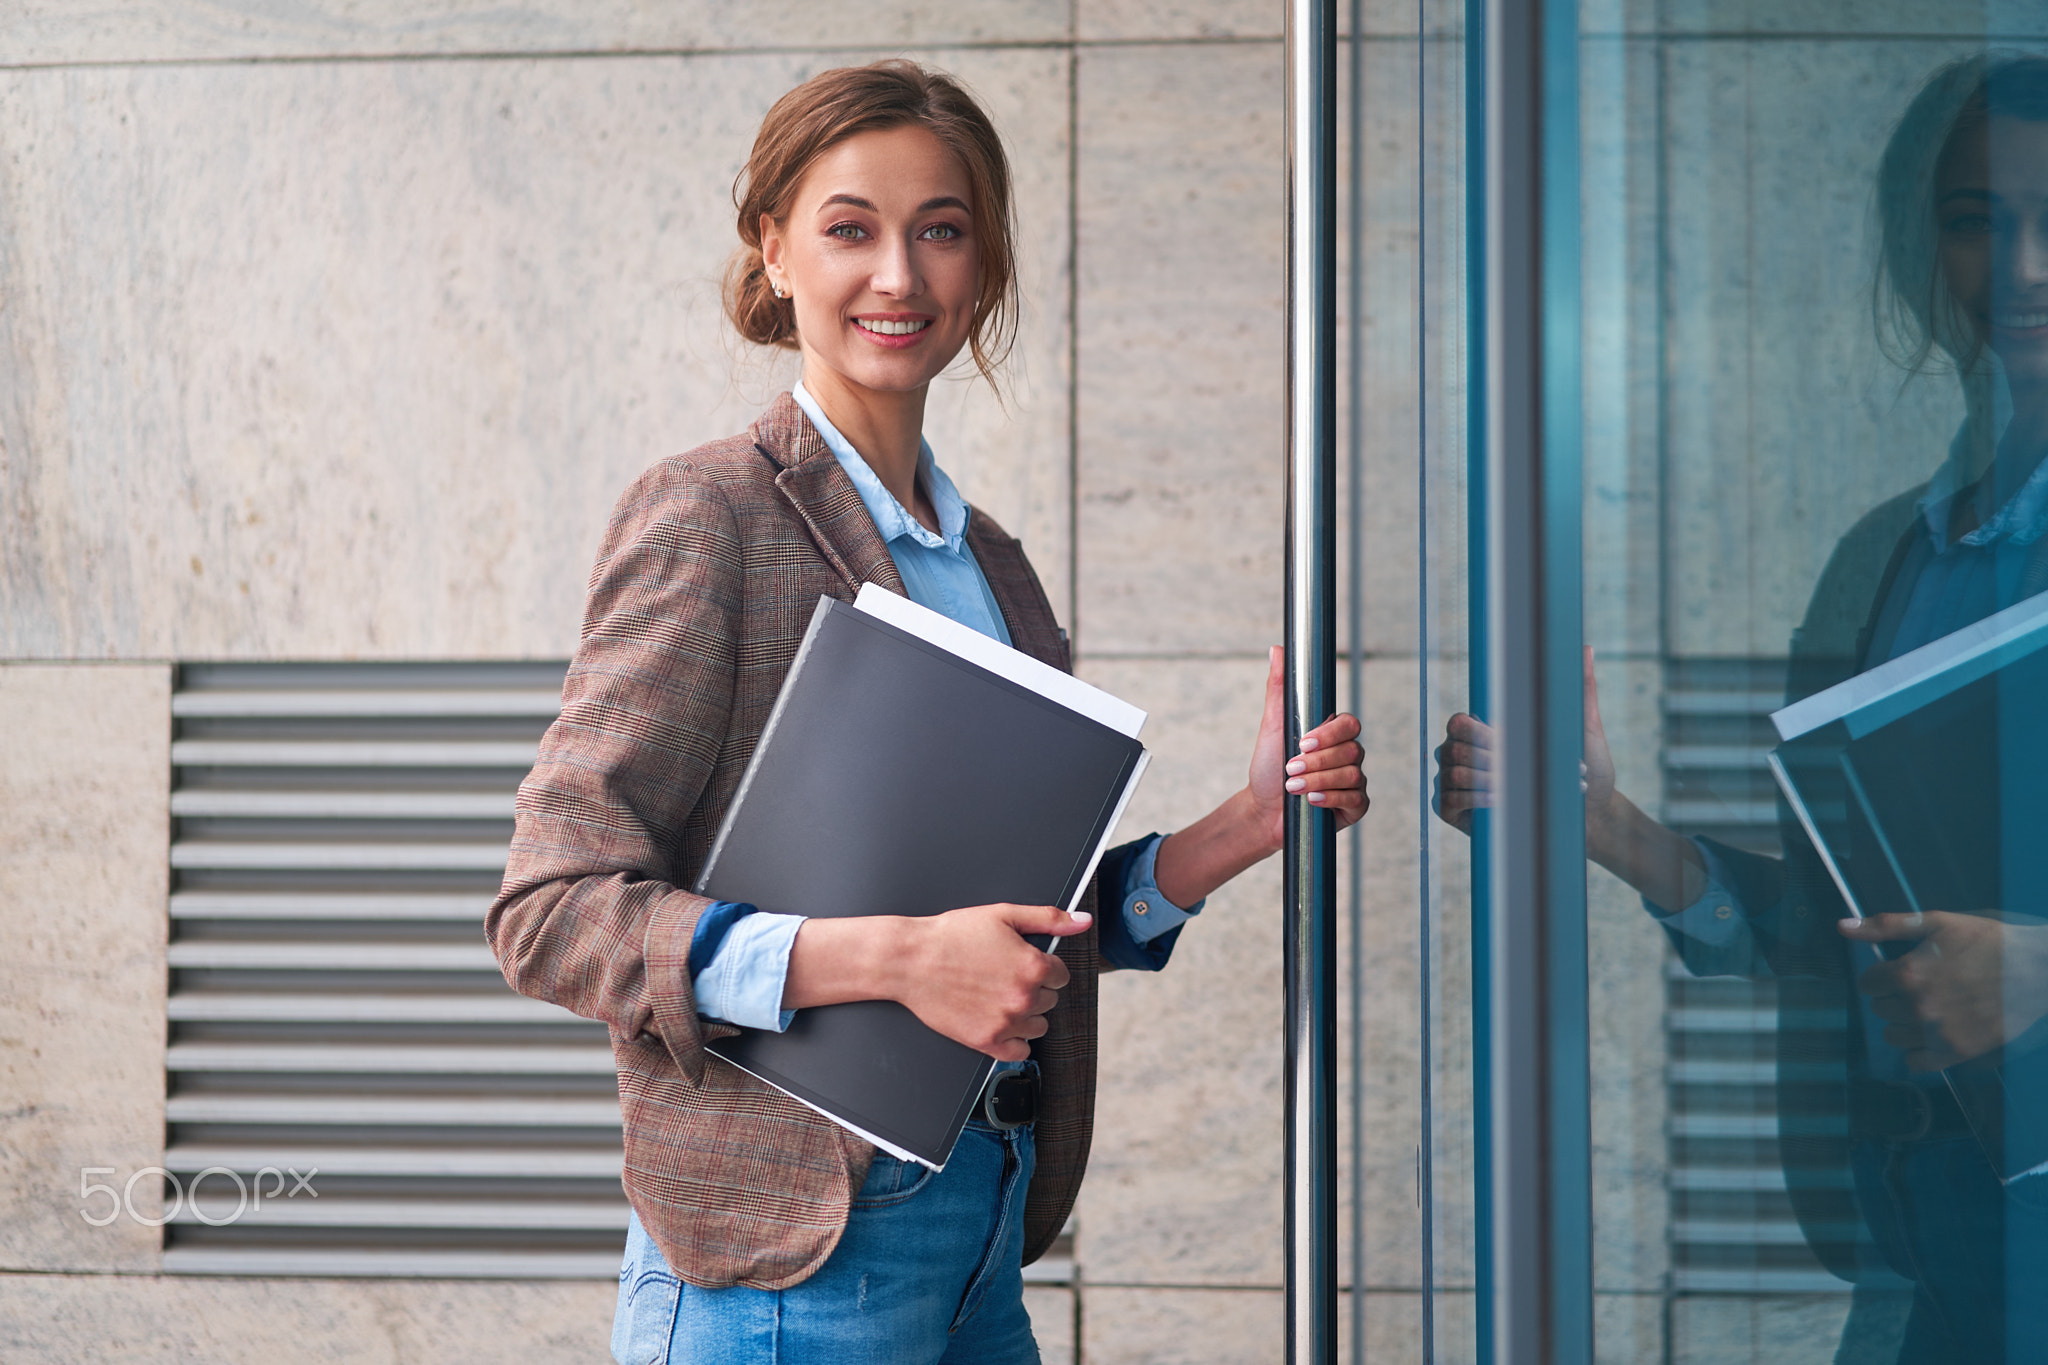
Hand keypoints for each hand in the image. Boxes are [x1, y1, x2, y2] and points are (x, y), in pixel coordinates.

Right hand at [894, 903, 1090, 1061]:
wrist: (911, 960)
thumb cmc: (952, 935)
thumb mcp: (1004, 915)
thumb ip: (1049, 918)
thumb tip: (1083, 920)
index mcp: (1033, 966)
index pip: (1061, 975)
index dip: (1042, 965)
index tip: (1021, 962)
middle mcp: (1024, 997)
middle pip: (1050, 1000)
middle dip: (1033, 988)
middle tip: (1004, 975)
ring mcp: (1006, 1023)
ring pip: (1039, 1026)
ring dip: (1026, 1014)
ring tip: (998, 996)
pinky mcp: (986, 1041)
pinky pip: (1019, 1052)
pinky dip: (1014, 1040)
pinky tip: (999, 1020)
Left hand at [1247, 645, 1368, 847]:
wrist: (1263, 810)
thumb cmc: (1268, 767)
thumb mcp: (1272, 726)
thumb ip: (1278, 688)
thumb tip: (1277, 649)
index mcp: (1332, 734)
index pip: (1349, 724)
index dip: (1330, 734)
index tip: (1303, 742)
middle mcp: (1347, 755)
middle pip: (1351, 750)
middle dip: (1317, 762)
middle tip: (1290, 768)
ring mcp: (1353, 781)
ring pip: (1352, 774)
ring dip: (1318, 781)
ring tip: (1293, 787)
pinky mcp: (1354, 806)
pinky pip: (1355, 799)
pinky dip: (1331, 799)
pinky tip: (1311, 802)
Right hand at [1432, 646, 1618, 836]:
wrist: (1588, 818)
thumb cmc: (1586, 773)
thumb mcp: (1586, 729)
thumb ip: (1581, 689)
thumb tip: (1587, 648)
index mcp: (1485, 731)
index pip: (1460, 721)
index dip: (1480, 732)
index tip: (1510, 743)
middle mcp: (1463, 753)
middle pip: (1455, 747)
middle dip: (1494, 762)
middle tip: (1527, 772)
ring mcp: (1454, 782)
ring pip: (1453, 773)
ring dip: (1488, 781)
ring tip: (1519, 790)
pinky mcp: (1452, 812)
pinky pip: (1447, 801)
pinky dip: (1474, 800)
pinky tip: (1500, 802)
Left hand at [1840, 911, 2047, 1070]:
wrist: (2039, 970)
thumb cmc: (1988, 942)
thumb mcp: (1937, 923)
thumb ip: (1886, 925)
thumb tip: (1842, 926)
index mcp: (1908, 974)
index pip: (1868, 983)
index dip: (1880, 975)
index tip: (1896, 972)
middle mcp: (1918, 1007)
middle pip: (1879, 1009)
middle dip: (1891, 997)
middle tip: (1917, 988)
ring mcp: (1938, 1033)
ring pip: (1893, 1035)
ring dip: (1901, 1023)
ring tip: (1923, 1010)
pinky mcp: (1958, 1051)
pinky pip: (1917, 1062)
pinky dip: (1917, 1052)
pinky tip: (1928, 1036)